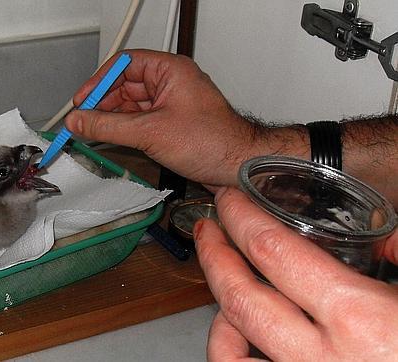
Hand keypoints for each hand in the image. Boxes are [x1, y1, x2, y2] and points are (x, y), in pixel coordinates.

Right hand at [65, 49, 306, 187]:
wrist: (240, 166)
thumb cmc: (214, 142)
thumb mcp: (150, 133)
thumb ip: (108, 126)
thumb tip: (79, 121)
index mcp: (170, 70)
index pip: (124, 65)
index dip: (99, 81)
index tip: (82, 100)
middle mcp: (170, 83)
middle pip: (124, 86)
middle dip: (102, 103)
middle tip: (81, 121)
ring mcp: (170, 104)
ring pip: (130, 106)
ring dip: (111, 119)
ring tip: (90, 132)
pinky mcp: (170, 124)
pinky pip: (139, 121)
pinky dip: (123, 130)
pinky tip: (108, 139)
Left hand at [193, 187, 397, 360]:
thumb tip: (384, 241)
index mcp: (361, 321)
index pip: (273, 252)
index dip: (241, 219)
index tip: (229, 201)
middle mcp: (321, 360)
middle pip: (239, 297)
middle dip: (214, 255)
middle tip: (207, 230)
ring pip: (229, 351)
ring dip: (220, 312)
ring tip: (225, 286)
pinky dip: (232, 354)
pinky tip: (243, 339)